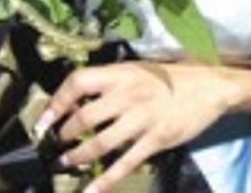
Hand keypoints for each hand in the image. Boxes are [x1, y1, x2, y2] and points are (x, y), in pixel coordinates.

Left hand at [35, 61, 236, 192]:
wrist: (206, 86)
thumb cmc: (165, 77)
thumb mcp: (132, 69)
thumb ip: (107, 82)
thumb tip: (76, 98)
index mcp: (117, 74)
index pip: (77, 83)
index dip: (57, 101)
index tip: (44, 119)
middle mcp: (126, 96)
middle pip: (85, 117)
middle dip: (64, 135)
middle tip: (53, 144)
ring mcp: (141, 120)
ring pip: (101, 143)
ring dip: (79, 156)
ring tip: (65, 163)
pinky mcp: (156, 141)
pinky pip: (126, 163)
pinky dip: (107, 180)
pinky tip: (92, 190)